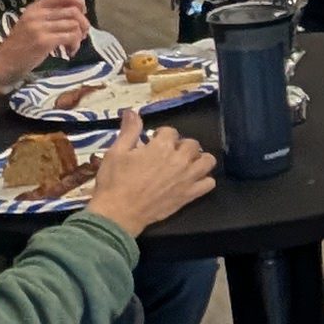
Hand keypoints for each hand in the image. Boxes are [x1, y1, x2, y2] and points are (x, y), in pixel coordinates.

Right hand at [0, 0, 88, 80]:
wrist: (2, 64)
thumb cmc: (18, 47)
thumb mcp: (30, 24)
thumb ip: (48, 17)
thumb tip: (76, 14)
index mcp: (35, 8)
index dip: (77, 0)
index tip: (81, 12)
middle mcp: (37, 14)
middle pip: (73, 10)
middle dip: (83, 23)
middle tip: (82, 34)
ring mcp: (40, 27)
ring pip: (74, 24)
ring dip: (79, 36)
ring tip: (72, 45)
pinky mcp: (44, 42)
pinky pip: (70, 37)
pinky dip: (75, 44)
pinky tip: (70, 51)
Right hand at [83, 112, 214, 238]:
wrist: (118, 213)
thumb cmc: (114, 181)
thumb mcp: (116, 151)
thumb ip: (129, 130)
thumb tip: (132, 111)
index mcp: (161, 146)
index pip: (170, 131)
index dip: (161, 135)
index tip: (153, 141)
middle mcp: (179, 160)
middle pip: (192, 144)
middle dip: (181, 145)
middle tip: (168, 153)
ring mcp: (187, 178)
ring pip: (207, 161)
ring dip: (198, 159)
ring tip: (185, 163)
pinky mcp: (190, 195)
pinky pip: (210, 184)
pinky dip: (204, 180)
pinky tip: (192, 180)